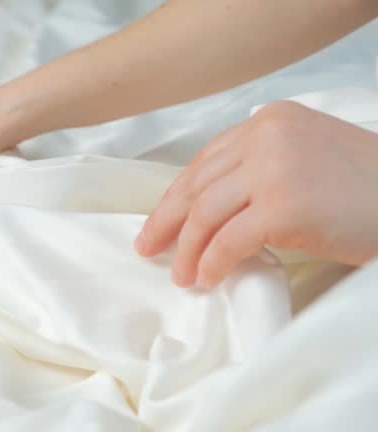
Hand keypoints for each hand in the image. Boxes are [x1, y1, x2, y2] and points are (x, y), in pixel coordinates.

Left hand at [135, 101, 377, 288]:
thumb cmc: (365, 186)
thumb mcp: (306, 157)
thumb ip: (259, 168)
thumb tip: (207, 210)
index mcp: (269, 121)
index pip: (205, 162)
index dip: (176, 196)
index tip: (158, 221)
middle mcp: (266, 137)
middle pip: (196, 186)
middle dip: (166, 222)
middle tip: (148, 248)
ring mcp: (274, 169)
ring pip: (205, 215)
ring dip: (188, 250)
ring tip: (183, 276)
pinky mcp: (284, 206)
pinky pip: (229, 241)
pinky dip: (212, 263)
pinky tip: (208, 279)